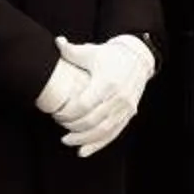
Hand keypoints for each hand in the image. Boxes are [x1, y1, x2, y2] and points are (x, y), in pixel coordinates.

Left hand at [52, 34, 154, 156]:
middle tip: (59, 125)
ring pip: (102, 131)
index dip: (67, 113)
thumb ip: (71, 51)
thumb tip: (57, 42)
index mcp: (107, 82)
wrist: (138, 59)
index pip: (83, 105)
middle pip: (92, 121)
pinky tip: (83, 151)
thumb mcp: (91, 51)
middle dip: (72, 127)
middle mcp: (118, 97)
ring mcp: (125, 108)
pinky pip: (113, 134)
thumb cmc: (111, 55)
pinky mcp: (128, 114)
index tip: (55, 113)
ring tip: (67, 141)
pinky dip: (98, 145)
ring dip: (83, 139)